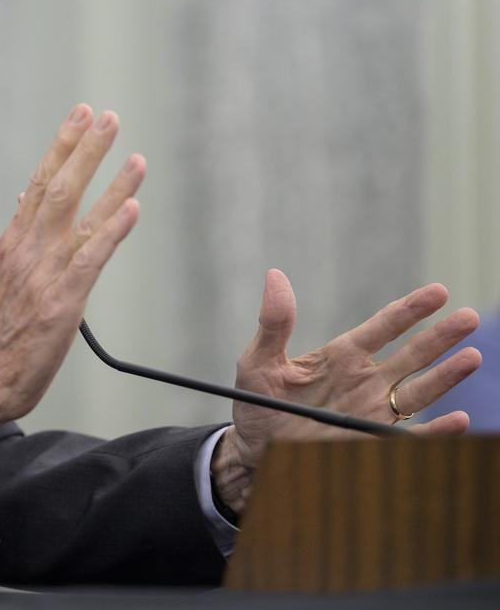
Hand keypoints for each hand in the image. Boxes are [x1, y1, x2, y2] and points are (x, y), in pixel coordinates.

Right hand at [0, 105, 144, 442]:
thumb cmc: (0, 332)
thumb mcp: (6, 276)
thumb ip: (23, 238)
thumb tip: (29, 197)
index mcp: (13, 242)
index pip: (40, 182)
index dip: (62, 146)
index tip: (81, 115)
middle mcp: (26, 250)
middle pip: (58, 188)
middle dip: (85, 149)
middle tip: (108, 117)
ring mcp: (43, 275)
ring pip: (79, 217)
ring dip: (110, 183)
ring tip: (136, 156)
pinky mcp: (61, 303)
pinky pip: (90, 259)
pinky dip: (111, 230)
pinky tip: (131, 208)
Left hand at [212, 269, 481, 513]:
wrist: (253, 449)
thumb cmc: (257, 403)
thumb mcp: (258, 360)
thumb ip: (274, 322)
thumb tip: (275, 276)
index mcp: (342, 355)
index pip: (383, 327)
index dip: (409, 310)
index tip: (438, 292)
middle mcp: (365, 380)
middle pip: (411, 354)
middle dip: (439, 336)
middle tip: (469, 317)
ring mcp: (372, 410)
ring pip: (418, 390)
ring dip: (445, 375)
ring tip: (471, 357)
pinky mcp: (370, 440)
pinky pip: (410, 437)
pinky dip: (435, 431)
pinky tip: (458, 420)